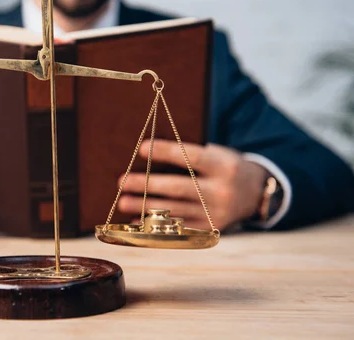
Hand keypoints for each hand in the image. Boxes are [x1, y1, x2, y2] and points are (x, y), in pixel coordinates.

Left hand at [118, 139, 267, 230]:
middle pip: (178, 187)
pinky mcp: (210, 229)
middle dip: (147, 185)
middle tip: (122, 182)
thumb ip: (190, 156)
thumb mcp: (217, 155)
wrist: (256, 194)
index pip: (190, 157)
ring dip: (144, 207)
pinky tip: (138, 220)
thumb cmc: (224, 167)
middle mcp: (221, 191)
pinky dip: (156, 224)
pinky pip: (178, 228)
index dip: (165, 152)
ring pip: (175, 210)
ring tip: (123, 201)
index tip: (141, 148)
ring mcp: (216, 213)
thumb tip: (150, 157)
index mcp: (223, 166)